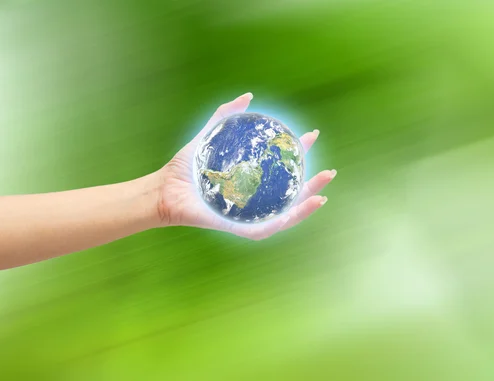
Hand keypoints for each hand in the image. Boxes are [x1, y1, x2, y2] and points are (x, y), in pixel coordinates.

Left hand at [157, 93, 335, 239]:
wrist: (164, 190)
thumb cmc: (185, 169)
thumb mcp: (208, 137)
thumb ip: (225, 118)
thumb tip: (247, 96)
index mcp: (249, 181)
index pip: (281, 169)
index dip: (299, 153)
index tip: (311, 136)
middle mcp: (252, 200)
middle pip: (289, 195)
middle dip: (312, 185)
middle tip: (329, 173)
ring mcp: (246, 215)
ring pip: (284, 215)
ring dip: (305, 207)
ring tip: (321, 195)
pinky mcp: (236, 227)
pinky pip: (264, 229)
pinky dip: (282, 222)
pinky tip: (297, 210)